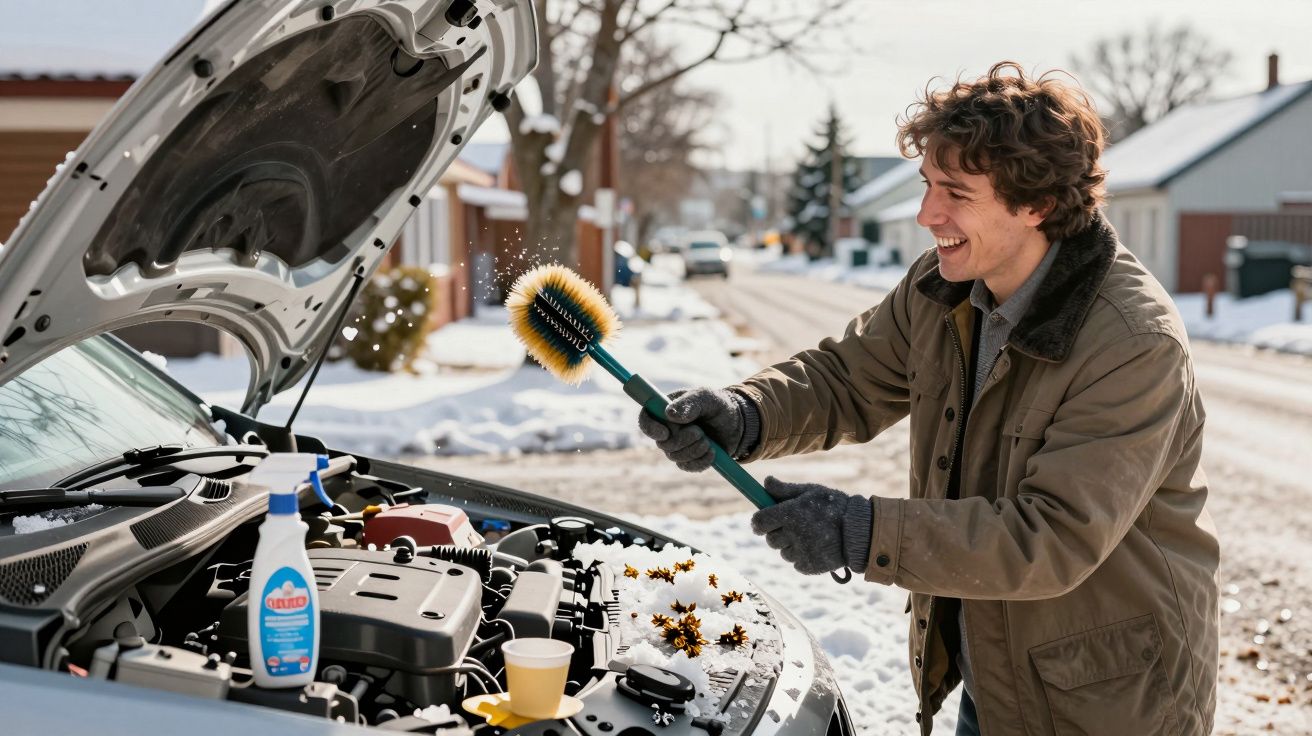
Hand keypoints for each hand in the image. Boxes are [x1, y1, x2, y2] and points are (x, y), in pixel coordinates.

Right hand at [637, 388, 746, 471]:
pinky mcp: (688, 459)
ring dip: (694, 450)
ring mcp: (676, 446)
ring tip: (708, 441)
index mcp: (665, 409)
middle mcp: (667, 429)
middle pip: (662, 443)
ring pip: (674, 457)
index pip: (645, 419)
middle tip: (699, 431)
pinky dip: (701, 461)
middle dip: (682, 440)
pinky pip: (687, 466)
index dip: (650, 429)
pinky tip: (712, 452)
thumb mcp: (707, 397)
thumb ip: (690, 403)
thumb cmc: (718, 405)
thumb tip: (669, 414)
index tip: (665, 434)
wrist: (737, 424)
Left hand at [750, 477, 872, 574]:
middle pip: (770, 539)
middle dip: (776, 533)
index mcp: (791, 513)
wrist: (860, 531)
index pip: (759, 521)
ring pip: (783, 552)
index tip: (761, 522)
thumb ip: (785, 490)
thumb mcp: (811, 492)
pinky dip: (802, 557)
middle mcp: (793, 533)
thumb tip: (765, 482)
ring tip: (809, 536)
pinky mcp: (809, 566)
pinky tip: (816, 547)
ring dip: (790, 546)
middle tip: (791, 528)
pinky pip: (796, 563)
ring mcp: (801, 552)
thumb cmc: (834, 506)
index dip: (759, 522)